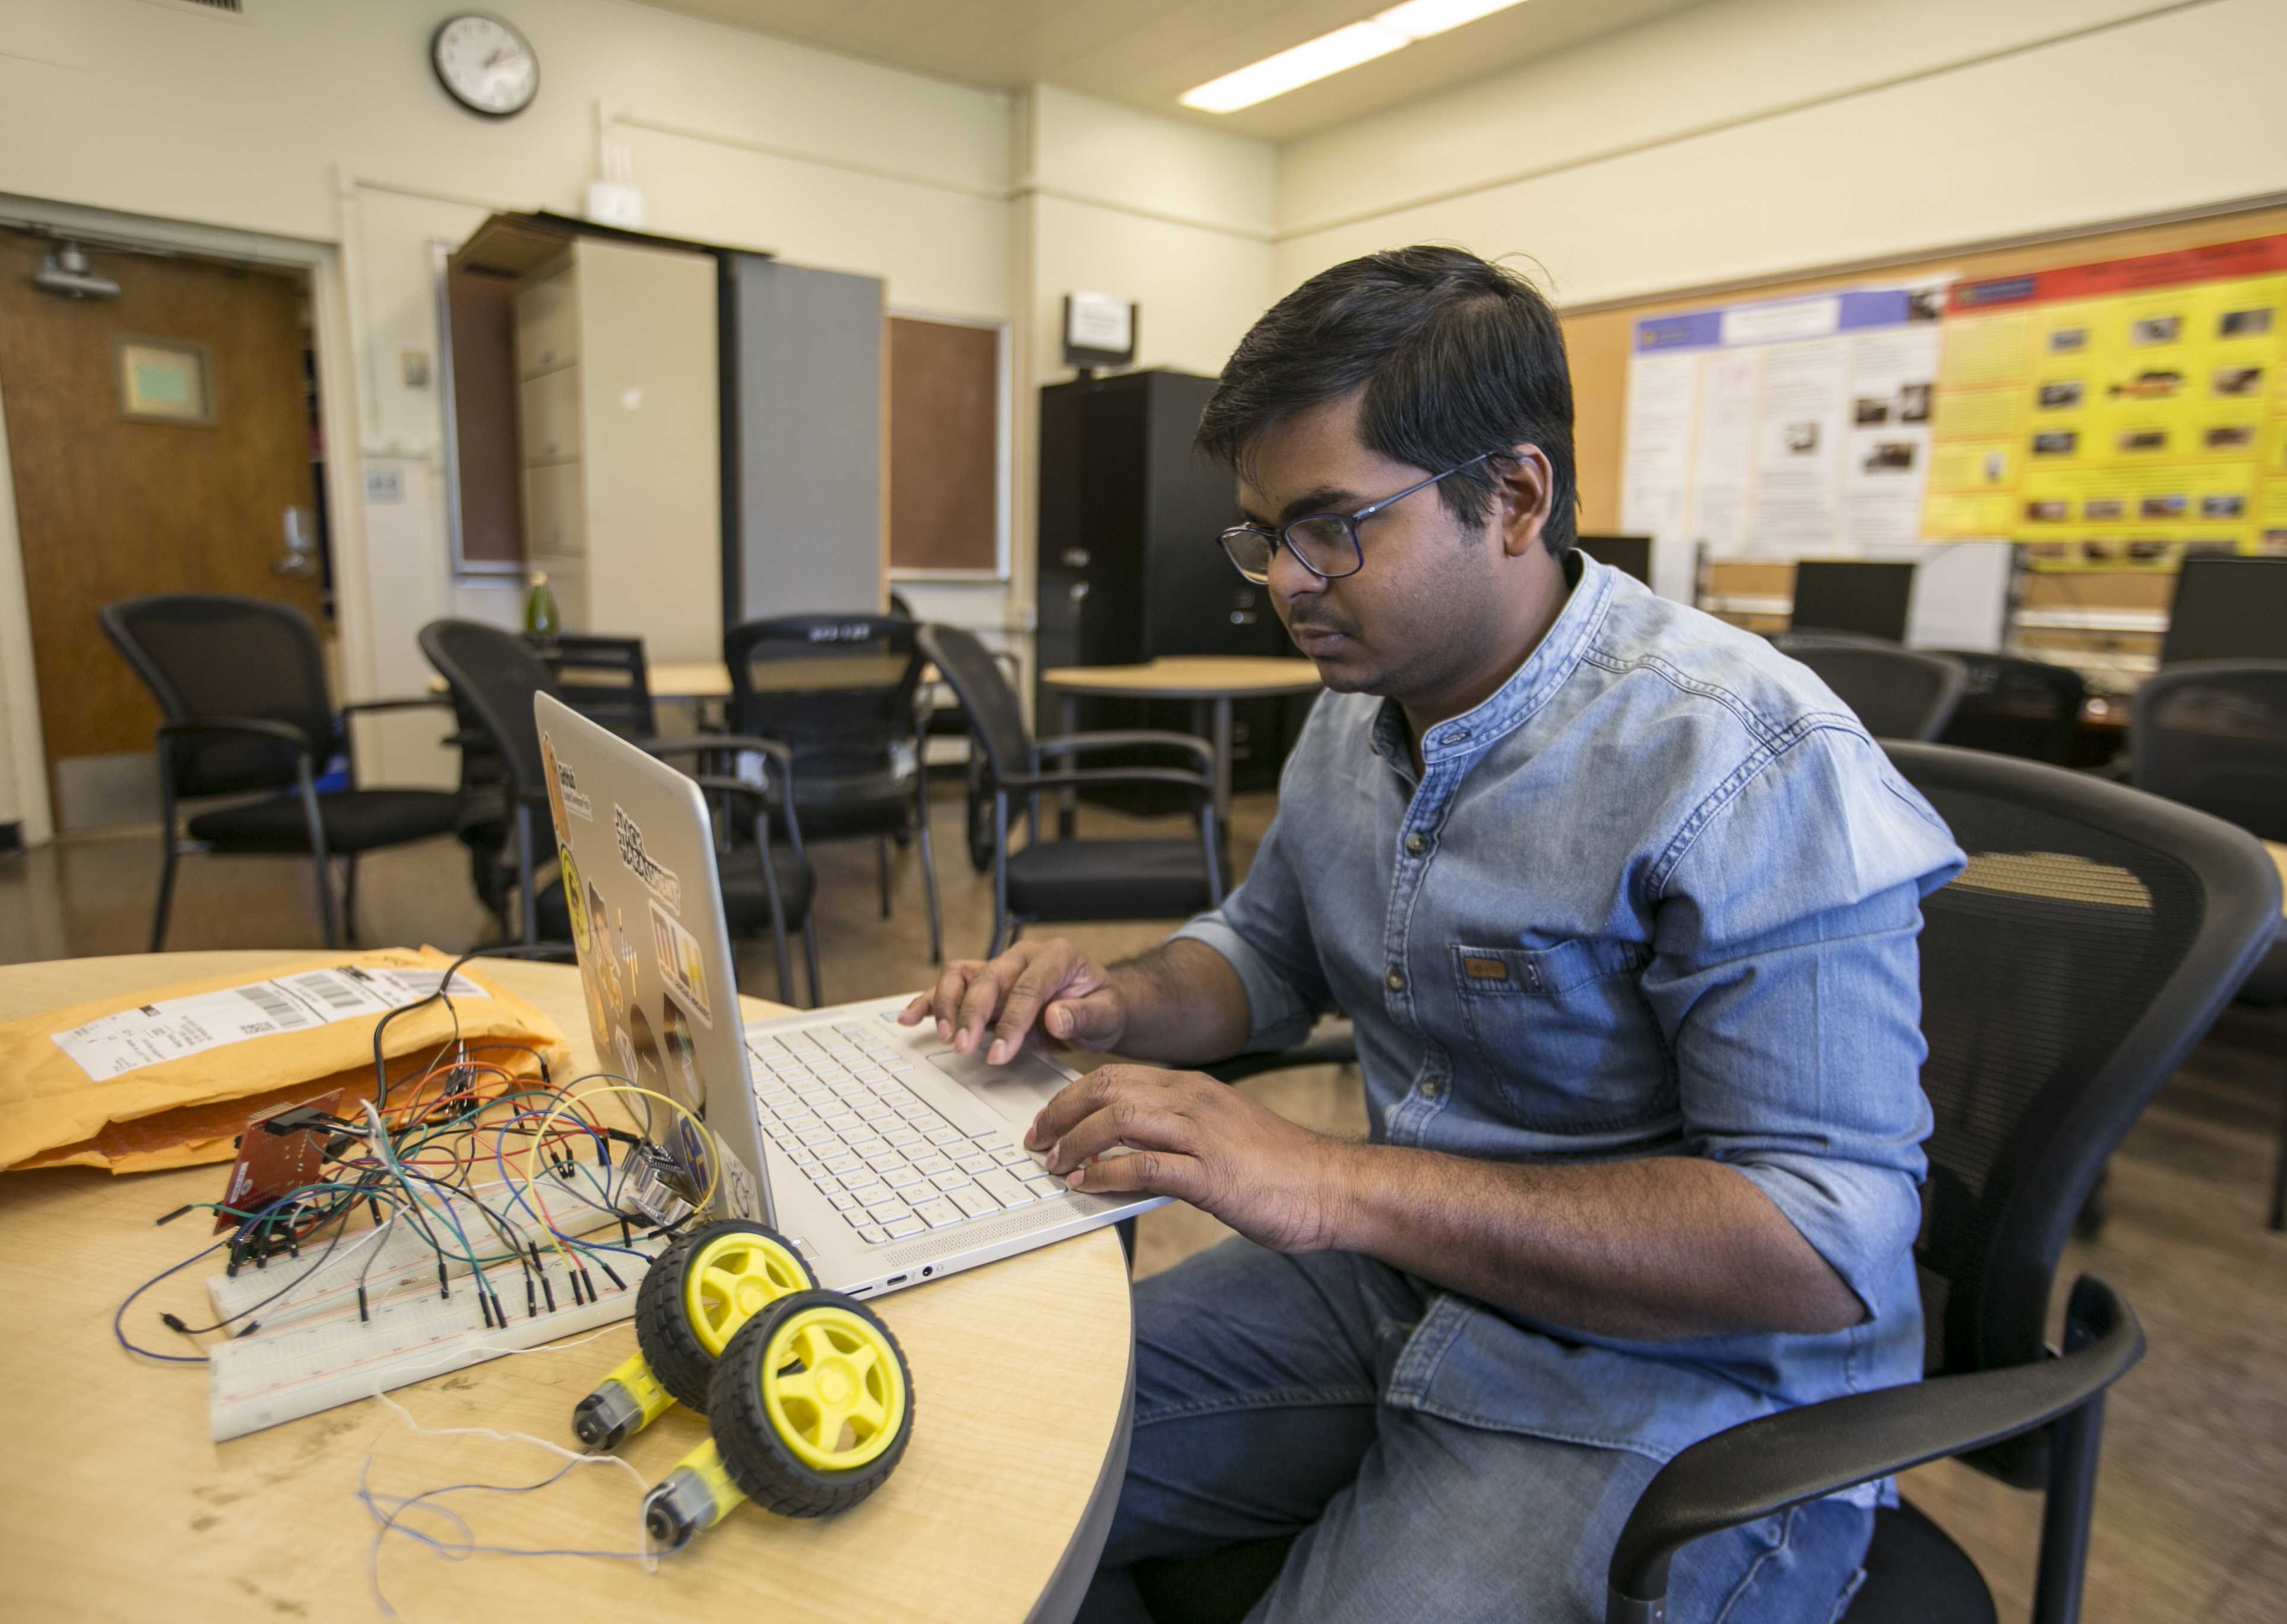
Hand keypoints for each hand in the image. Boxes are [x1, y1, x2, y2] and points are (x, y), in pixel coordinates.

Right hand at [897, 939, 1127, 1064]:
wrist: (1097, 1007)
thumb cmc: (1102, 1007)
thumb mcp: (1108, 1015)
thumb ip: (1085, 1016)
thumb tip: (1055, 1017)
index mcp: (1057, 957)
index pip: (1028, 986)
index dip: (1011, 1020)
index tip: (1001, 1051)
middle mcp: (1024, 957)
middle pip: (988, 978)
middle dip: (972, 1013)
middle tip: (964, 1047)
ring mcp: (1002, 970)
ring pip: (962, 976)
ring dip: (947, 1006)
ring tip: (946, 1037)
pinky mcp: (986, 986)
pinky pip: (952, 987)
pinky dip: (929, 1001)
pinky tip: (911, 1017)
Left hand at [1026, 1065, 1355, 1253]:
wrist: (1331, 1187)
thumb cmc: (1277, 1167)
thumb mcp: (1219, 1135)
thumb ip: (1173, 1134)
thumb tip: (1122, 1153)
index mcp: (1193, 1088)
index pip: (1115, 1075)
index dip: (1071, 1097)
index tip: (1048, 1122)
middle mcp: (1194, 1101)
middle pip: (1107, 1089)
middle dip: (1061, 1114)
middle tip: (1038, 1143)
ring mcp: (1203, 1135)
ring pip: (1119, 1120)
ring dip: (1076, 1143)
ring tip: (1057, 1167)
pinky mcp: (1212, 1176)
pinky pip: (1145, 1166)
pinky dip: (1107, 1175)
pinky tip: (1089, 1187)